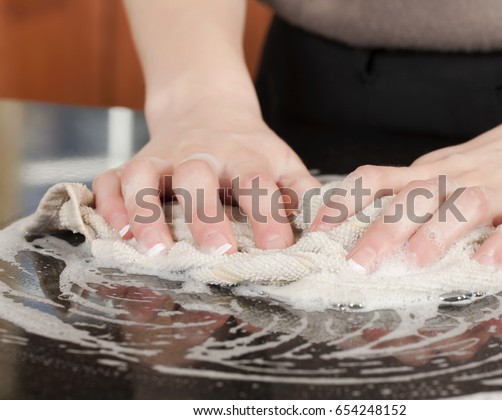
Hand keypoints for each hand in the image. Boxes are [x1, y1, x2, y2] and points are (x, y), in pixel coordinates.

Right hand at [93, 105, 319, 255]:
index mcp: (244, 156)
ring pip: (143, 177)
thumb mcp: (283, 163)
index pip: (257, 182)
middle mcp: (200, 154)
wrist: (206, 107)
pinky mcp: (132, 162)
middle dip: (205, 216)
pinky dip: (108, 205)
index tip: (277, 248)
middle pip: (197, 178)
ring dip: (144, 213)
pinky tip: (115, 233)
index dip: (267, 214)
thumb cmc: (250, 148)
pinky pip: (109, 180)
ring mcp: (161, 157)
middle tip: (216, 254)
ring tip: (154, 252)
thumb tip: (328, 230)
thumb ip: (303, 194)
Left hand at [311, 102, 501, 269]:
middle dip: (383, 231)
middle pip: (415, 198)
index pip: (376, 179)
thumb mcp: (437, 173)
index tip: (316, 230)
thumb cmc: (485, 166)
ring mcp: (498, 192)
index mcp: (427, 174)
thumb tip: (352, 225)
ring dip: (437, 234)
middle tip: (359, 264)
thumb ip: (403, 197)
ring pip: (465, 206)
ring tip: (414, 262)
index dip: (344, 203)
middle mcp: (456, 180)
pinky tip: (486, 262)